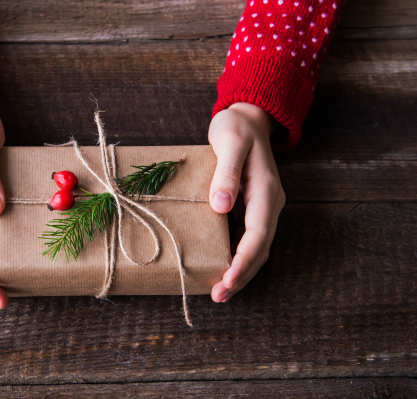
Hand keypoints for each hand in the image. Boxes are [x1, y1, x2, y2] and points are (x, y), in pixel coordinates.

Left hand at [208, 102, 285, 302]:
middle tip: (219, 296)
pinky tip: (218, 266)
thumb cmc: (236, 127)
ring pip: (254, 247)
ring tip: (218, 291)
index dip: (243, 261)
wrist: (246, 118)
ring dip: (239, 271)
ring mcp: (261, 207)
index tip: (226, 280)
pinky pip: (245, 238)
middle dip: (241, 275)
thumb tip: (222, 207)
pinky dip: (234, 256)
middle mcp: (269, 203)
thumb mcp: (230, 142)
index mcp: (266, 191)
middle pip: (259, 249)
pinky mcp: (250, 207)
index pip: (258, 235)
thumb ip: (227, 173)